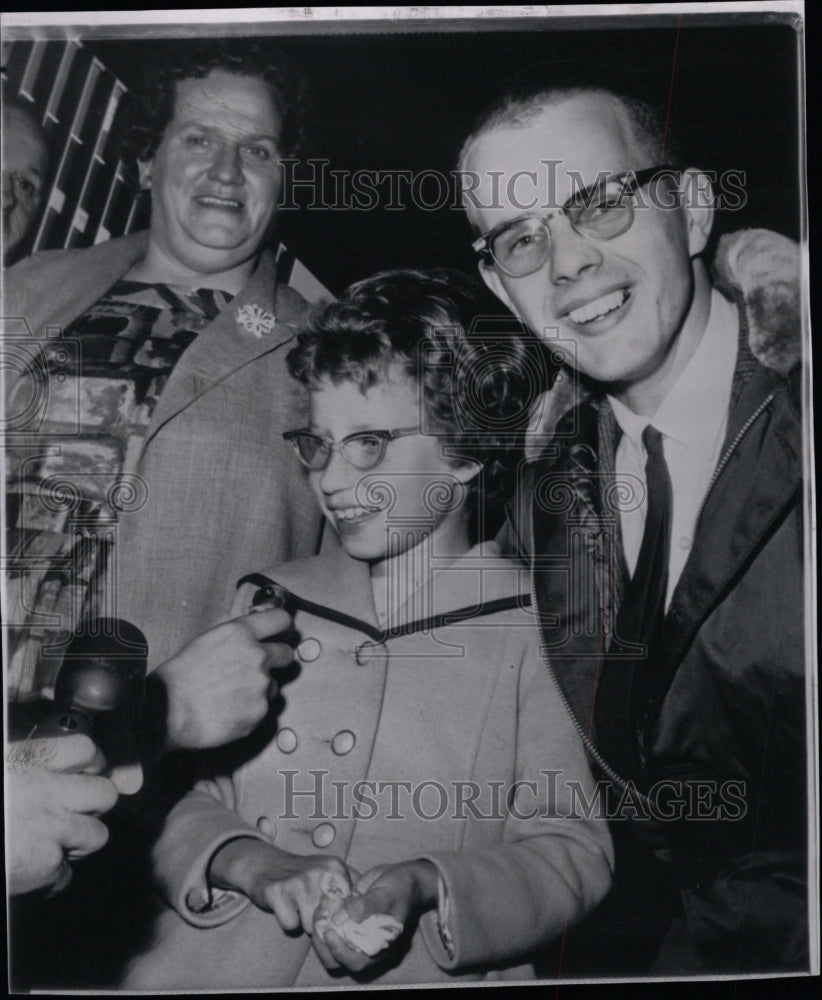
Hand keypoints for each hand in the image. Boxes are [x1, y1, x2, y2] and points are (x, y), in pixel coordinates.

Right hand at [6, 734, 118, 895]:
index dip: (91, 764)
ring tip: (54, 846)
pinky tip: (29, 873)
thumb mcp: (2, 769)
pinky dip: (49, 879)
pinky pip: (64, 875)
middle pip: (104, 793)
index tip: (87, 773)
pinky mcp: (45, 865)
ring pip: (97, 836)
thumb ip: (21, 767)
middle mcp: (45, 790)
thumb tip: (44, 770)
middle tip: (76, 814)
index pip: (86, 750)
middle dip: (93, 807)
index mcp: (26, 761)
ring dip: (78, 844)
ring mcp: (50, 828)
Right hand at [156, 608, 294, 749]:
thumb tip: (252, 621)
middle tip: (258, 667)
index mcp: (241, 633)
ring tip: (232, 694)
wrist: (167, 712)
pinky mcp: (260, 712)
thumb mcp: (205, 639)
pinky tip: (230, 709)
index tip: (282, 633)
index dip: (283, 626)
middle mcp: (258, 656)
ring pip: (274, 684)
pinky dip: (251, 709)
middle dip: (276, 659)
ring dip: (261, 688)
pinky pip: (264, 708)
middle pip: (287, 653)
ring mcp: (262, 686)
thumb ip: (234, 630)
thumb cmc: (179, 676)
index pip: (281, 619)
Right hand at [208, 837, 355, 933]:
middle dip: (320, 920)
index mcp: (335, 867)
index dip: (339, 914)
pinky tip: (284, 907)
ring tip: (297, 905)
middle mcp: (318, 872)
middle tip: (308, 905)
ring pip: (310, 925)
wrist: (266, 864)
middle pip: (330, 918)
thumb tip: (370, 903)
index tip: (329, 909)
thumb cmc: (303, 874)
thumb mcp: (328, 870)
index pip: (348, 906)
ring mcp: (297, 882)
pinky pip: (290, 925)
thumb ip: (350, 884)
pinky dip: (287, 921)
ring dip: (303, 921)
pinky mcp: (277, 893)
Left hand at [313, 860, 437, 972]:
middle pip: (336, 959)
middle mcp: (365, 945)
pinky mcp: (348, 919)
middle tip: (320, 919)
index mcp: (379, 947)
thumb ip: (363, 907)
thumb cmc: (401, 889)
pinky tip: (326, 899)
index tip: (330, 933)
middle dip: (323, 942)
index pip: (356, 962)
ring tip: (323, 905)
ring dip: (321, 927)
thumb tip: (337, 919)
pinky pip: (330, 924)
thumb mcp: (386, 896)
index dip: (339, 952)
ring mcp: (355, 932)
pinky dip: (324, 914)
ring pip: (330, 944)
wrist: (403, 876)